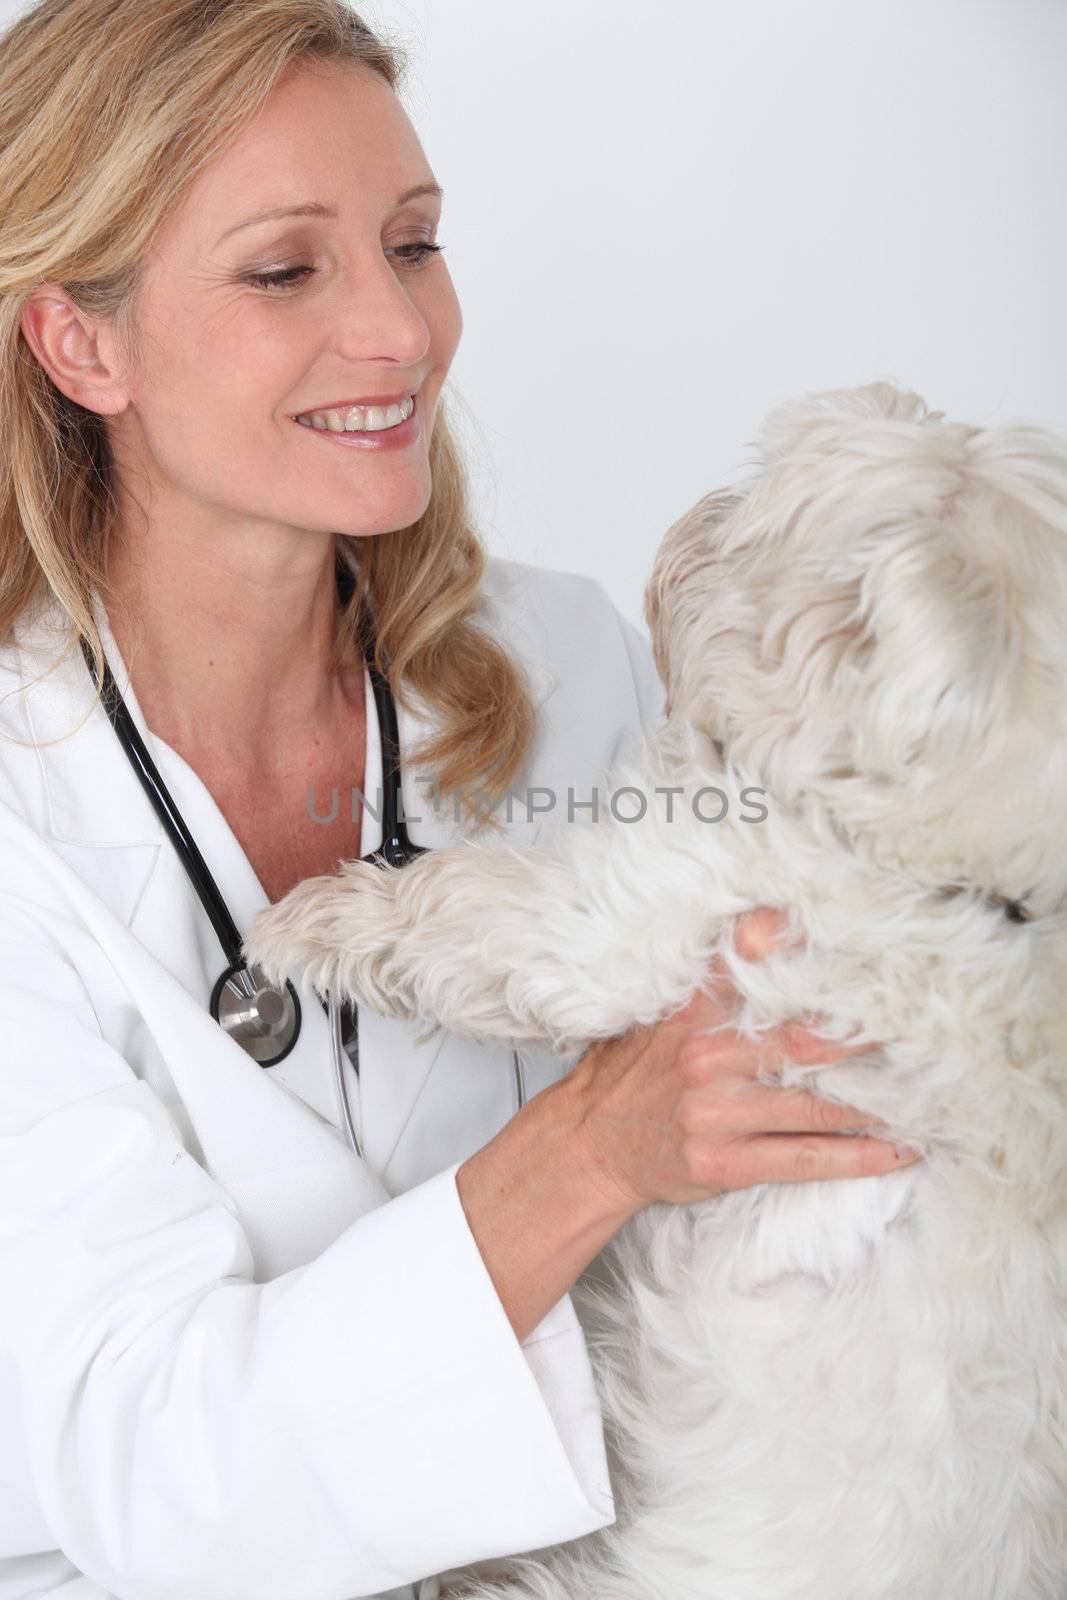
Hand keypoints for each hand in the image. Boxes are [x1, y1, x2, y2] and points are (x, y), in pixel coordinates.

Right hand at [563, 906, 919, 1214]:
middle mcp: (707, 1056)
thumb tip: (772, 925)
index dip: (808, 954)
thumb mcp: (662, 1010)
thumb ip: (714, 976)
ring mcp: (717, 1112)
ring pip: (817, 1104)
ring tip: (931, 1092)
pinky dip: (860, 1155)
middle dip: (869, 1035)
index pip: (753, 965)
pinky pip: (806, 1157)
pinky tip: (900, 1151)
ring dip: (880, 1100)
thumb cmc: (634, 1073)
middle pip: (807, 1039)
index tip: (869, 948)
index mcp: (694, 1009)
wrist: (588, 1144)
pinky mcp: (725, 1162)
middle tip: (927, 1026)